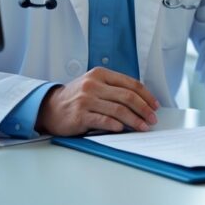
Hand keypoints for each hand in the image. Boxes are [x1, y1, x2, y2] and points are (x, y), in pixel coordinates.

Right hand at [36, 67, 159, 135]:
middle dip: (144, 109)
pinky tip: (124, 129)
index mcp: (101, 74)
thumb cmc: (77, 97)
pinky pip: (103, 120)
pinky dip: (116, 125)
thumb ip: (114, 88)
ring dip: (135, 120)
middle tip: (153, 119)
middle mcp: (93, 84)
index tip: (155, 106)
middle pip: (127, 96)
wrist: (49, 107)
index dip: (146, 96)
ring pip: (118, 109)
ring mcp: (86, 99)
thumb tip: (142, 101)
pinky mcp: (79, 115)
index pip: (131, 84)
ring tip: (144, 127)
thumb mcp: (95, 85)